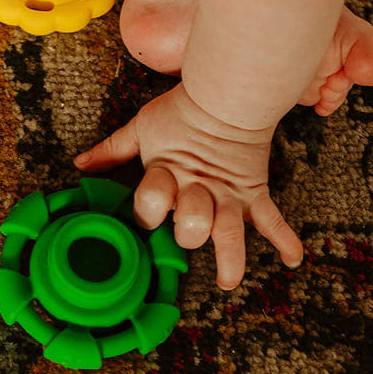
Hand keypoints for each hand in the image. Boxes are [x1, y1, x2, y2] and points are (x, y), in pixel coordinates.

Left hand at [75, 83, 302, 288]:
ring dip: (230, 259)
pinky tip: (293, 260)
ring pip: (230, 232)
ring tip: (227, 282)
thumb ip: (112, 149)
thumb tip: (80, 164)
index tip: (144, 216)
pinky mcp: (254, 192)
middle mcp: (199, 189)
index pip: (151, 202)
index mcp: (167, 174)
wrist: (228, 92)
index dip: (145, 211)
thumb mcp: (141, 127)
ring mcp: (229, 194)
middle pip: (192, 224)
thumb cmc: (180, 110)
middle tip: (185, 234)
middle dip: (187, 234)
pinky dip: (285, 239)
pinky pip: (272, 218)